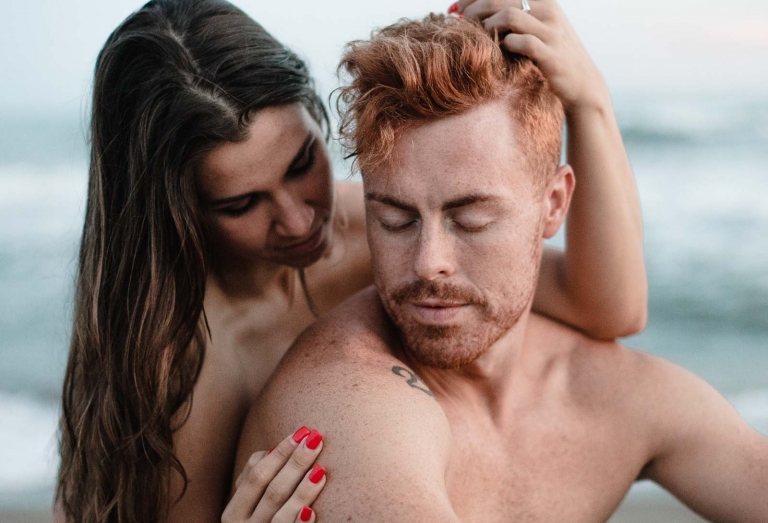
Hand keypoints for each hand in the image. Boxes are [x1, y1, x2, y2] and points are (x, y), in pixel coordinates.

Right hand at [222, 427, 326, 522]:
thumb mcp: (244, 507)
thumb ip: (253, 478)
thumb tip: (271, 450)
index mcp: (234, 512)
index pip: (256, 475)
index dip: (279, 452)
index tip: (302, 431)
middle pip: (271, 490)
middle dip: (295, 463)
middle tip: (316, 439)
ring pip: (281, 514)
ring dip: (301, 491)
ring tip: (321, 470)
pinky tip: (313, 511)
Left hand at [455, 0, 609, 111]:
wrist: (581, 85)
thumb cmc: (550, 58)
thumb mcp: (536, 30)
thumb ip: (511, 19)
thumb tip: (471, 12)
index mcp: (543, 0)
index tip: (457, 8)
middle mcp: (548, 10)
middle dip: (474, 9)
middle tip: (461, 24)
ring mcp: (551, 31)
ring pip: (510, 15)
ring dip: (487, 26)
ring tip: (478, 38)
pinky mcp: (551, 54)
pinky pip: (522, 42)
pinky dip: (505, 45)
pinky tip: (498, 53)